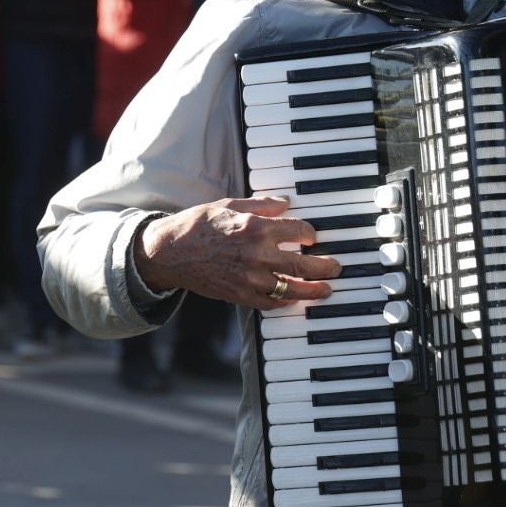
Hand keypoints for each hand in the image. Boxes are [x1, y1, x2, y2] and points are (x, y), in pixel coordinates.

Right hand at [135, 196, 339, 309]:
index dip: (311, 234)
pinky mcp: (240, 295)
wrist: (169, 252)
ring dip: (313, 290)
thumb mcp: (228, 203)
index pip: (299, 231)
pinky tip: (294, 299)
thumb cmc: (196, 225)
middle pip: (303, 264)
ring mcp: (249, 278)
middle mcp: (257, 254)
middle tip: (336, 267)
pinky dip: (285, 302)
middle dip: (324, 266)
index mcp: (256, 227)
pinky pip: (271, 303)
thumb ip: (260, 204)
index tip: (313, 237)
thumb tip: (284, 203)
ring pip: (292, 288)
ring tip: (326, 289)